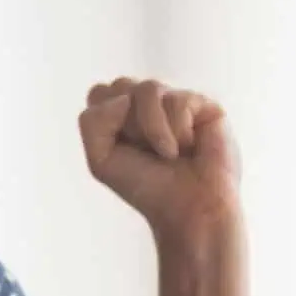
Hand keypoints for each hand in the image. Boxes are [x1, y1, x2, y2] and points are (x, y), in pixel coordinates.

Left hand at [78, 78, 250, 295]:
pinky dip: (177, 131)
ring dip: (152, 130)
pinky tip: (189, 148)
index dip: (105, 123)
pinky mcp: (203, 104)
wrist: (187, 209)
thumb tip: (126, 97)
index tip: (122, 150)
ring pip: (147, 88)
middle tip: (145, 151)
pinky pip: (177, 100)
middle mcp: (148, 102)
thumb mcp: (100, 158)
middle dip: (127, 125)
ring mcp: (176, 100)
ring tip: (169, 154)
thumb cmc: (146, 187)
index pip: (99, 93)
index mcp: (121, 112)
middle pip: (119, 86)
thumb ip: (92, 121)